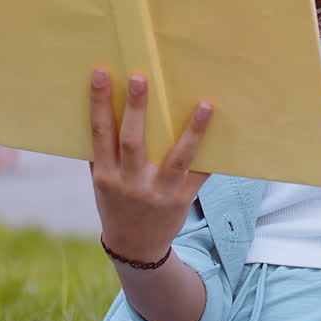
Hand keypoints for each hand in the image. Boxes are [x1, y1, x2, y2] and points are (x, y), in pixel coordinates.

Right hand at [90, 69, 212, 264]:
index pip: (100, 133)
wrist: (135, 247)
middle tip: (141, 77)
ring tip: (204, 104)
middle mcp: (129, 183)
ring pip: (176, 158)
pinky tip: (221, 135)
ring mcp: (157, 192)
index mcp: (105, 175)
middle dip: (136, 109)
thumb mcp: (101, 182)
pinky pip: (199, 175)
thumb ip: (103, 152)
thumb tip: (106, 106)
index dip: (99, 103)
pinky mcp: (181, 200)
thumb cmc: (116, 203)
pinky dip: (210, 157)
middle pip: (132, 141)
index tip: (102, 73)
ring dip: (192, 131)